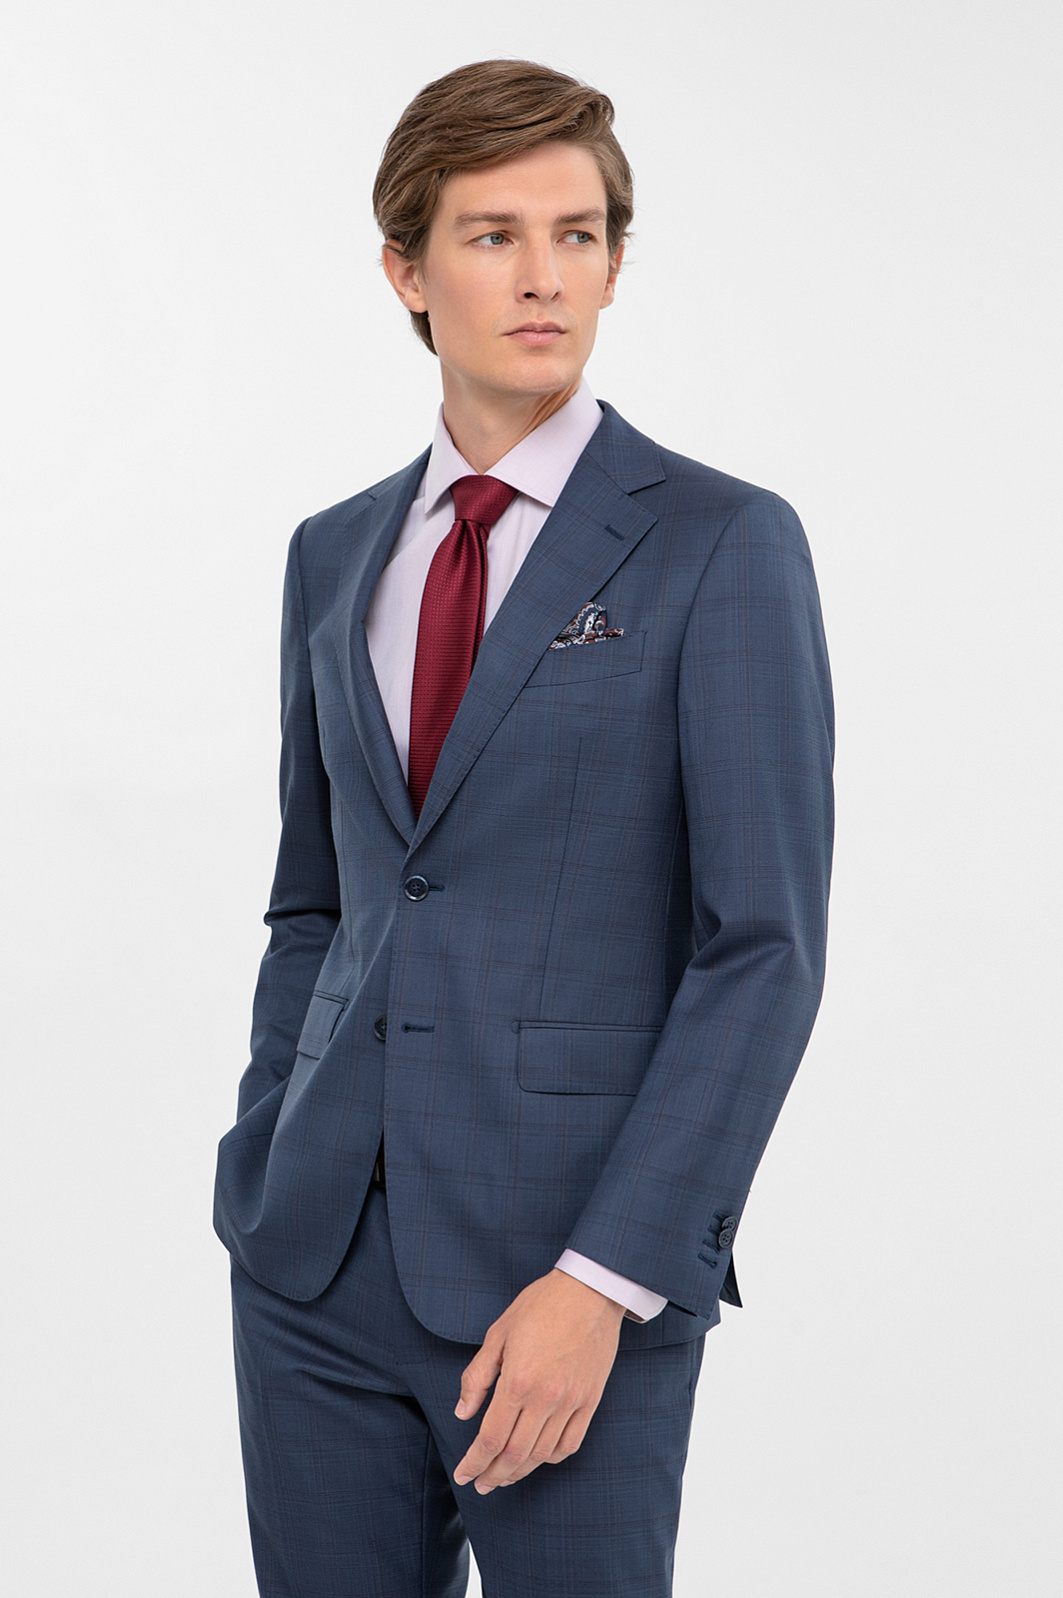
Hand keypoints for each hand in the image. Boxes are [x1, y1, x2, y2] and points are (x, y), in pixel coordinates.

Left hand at [452, 1267, 625, 1492]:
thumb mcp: (498, 1333)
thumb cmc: (540, 1305)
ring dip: (520, 1472)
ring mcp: (571, 1401)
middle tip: (481, 1483)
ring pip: (541, 1454)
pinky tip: (537, 1457)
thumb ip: (478, 1376)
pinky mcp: (591, 1400)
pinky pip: (570, 1443)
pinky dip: (550, 1458)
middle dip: (493, 1475)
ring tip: (504, 1477)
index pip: (490, 1438)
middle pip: (515, 1454)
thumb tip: (463, 1412)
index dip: (474, 1462)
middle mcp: (545, 1398)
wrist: (590, 1290)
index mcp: (517, 1380)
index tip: (463, 1474)